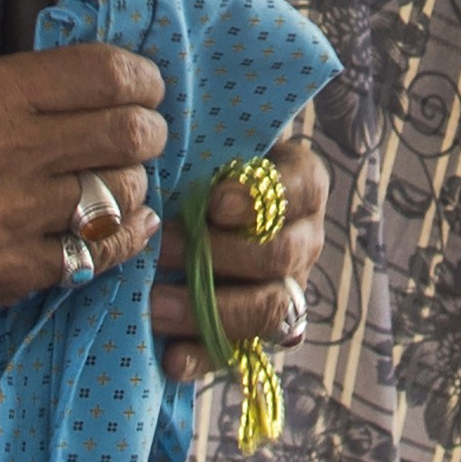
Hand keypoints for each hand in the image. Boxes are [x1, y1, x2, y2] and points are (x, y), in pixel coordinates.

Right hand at [0, 44, 169, 311]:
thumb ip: (36, 87)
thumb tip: (116, 87)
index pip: (104, 74)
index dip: (142, 79)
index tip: (146, 88)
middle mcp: (12, 150)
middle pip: (126, 135)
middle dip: (150, 132)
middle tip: (145, 135)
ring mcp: (15, 214)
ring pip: (120, 195)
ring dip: (132, 185)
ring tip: (119, 180)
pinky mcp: (14, 269)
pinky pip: (97, 253)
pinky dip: (123, 237)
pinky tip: (129, 224)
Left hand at [145, 121, 329, 359]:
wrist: (194, 209)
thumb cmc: (203, 164)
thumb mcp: (211, 138)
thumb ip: (207, 131)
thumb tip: (168, 102)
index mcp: (302, 184)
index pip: (300, 190)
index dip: (260, 200)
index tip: (214, 202)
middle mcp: (305, 238)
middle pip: (281, 256)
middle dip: (219, 255)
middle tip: (164, 247)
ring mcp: (286, 289)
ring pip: (269, 310)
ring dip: (210, 309)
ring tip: (156, 304)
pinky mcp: (256, 333)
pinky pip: (241, 354)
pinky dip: (205, 357)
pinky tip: (173, 359)